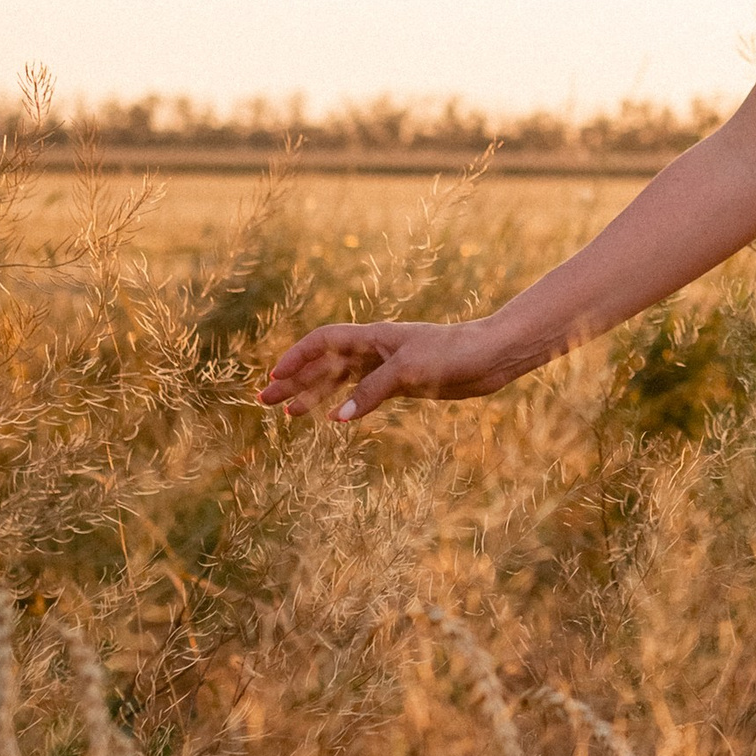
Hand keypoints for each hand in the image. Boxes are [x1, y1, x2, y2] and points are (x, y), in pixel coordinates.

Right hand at [257, 313, 511, 425]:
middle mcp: (375, 349)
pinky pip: (362, 394)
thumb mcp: (407, 371)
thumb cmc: (451, 353)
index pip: (323, 342)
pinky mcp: (403, 384)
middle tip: (265, 400)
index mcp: (372, 336)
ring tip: (288, 415)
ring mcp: (388, 366)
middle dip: (295, 380)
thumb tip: (337, 418)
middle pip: (325, 363)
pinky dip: (344, 404)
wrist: (491, 356)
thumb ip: (371, 393)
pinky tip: (331, 418)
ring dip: (314, 394)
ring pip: (340, 380)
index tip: (274, 376)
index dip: (297, 357)